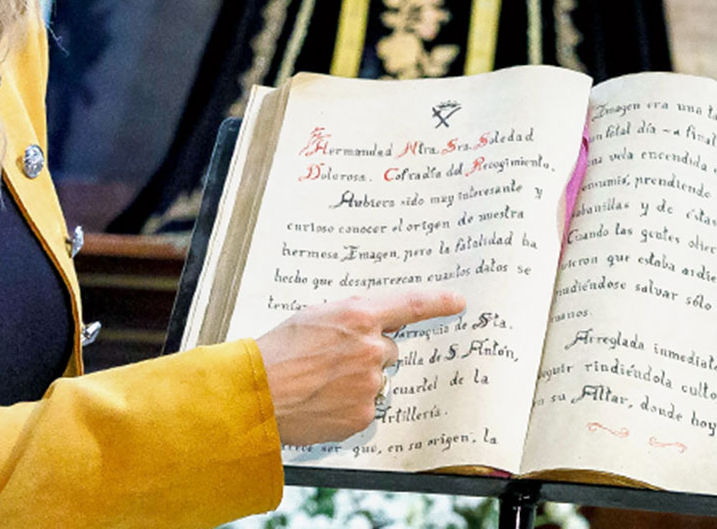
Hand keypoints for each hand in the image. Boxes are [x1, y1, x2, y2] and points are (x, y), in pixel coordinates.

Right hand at [254, 288, 465, 444]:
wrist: (257, 396)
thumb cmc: (278, 352)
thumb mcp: (313, 315)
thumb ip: (348, 315)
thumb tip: (367, 320)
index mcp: (359, 316)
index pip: (412, 304)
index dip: (439, 301)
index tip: (458, 302)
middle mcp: (371, 349)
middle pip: (387, 349)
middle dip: (367, 353)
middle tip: (332, 359)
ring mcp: (370, 384)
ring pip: (375, 378)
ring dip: (357, 380)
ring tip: (321, 382)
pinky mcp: (364, 414)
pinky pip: (366, 405)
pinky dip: (349, 404)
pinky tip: (324, 401)